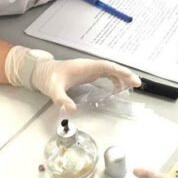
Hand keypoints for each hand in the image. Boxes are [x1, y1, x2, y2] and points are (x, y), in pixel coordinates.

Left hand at [5, 46, 139, 111]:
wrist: (40, 72)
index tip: (131, 78)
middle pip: (111, 68)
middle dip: (125, 74)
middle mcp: (89, 66)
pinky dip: (113, 80)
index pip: (106, 66)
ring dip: (121, 77)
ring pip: (109, 71)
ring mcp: (89, 70)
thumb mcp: (53, 90)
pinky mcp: (88, 74)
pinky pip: (105, 75)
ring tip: (131, 87)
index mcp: (85, 67)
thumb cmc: (47, 78)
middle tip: (137, 84)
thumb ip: (62, 99)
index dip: (120, 71)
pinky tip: (117, 88)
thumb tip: (72, 110)